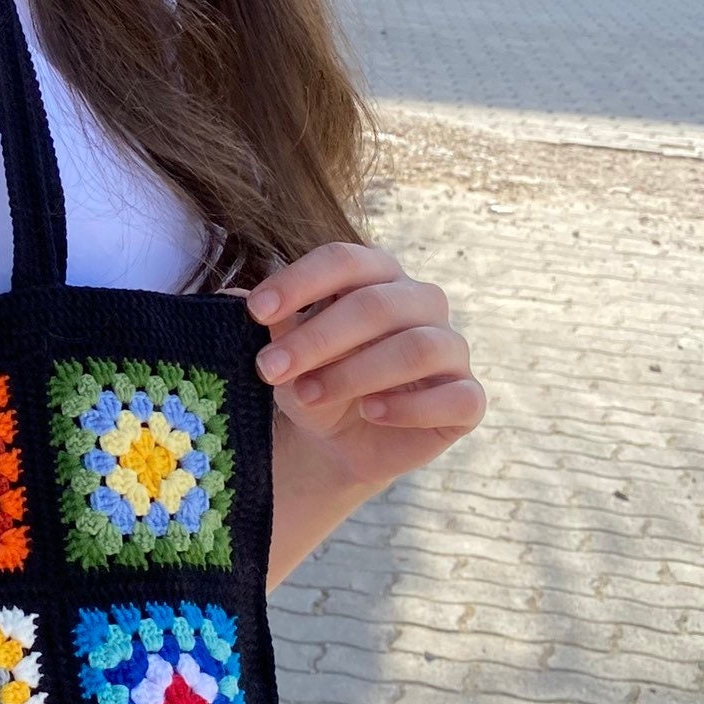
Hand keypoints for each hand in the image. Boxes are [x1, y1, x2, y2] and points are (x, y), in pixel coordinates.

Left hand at [249, 241, 483, 531]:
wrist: (339, 442)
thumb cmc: (314, 381)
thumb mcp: (286, 356)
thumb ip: (276, 328)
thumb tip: (237, 300)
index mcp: (377, 274)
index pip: (344, 260)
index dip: (301, 282)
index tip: (255, 312)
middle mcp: (421, 302)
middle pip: (377, 305)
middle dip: (317, 337)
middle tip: (270, 368)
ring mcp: (451, 349)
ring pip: (417, 348)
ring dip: (356, 371)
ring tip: (309, 393)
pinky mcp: (467, 399)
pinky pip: (457, 396)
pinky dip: (410, 405)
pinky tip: (370, 412)